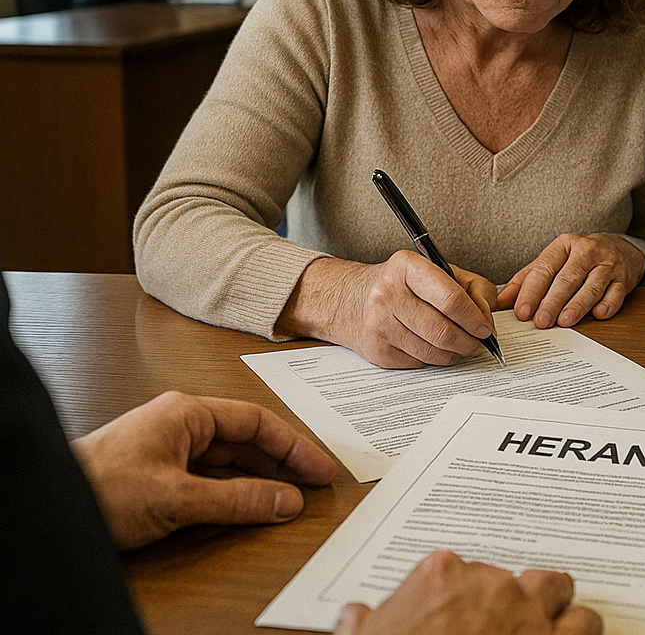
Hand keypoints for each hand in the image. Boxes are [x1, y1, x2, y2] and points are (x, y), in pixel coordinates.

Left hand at [71, 391, 335, 549]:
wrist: (50, 507)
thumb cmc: (100, 489)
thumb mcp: (177, 498)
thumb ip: (237, 500)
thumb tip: (286, 501)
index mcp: (187, 414)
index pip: (256, 422)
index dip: (293, 447)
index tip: (319, 471)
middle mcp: (179, 425)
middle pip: (244, 441)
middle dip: (280, 463)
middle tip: (312, 486)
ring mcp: (166, 449)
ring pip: (226, 461)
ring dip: (257, 480)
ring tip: (286, 499)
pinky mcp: (156, 475)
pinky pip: (207, 478)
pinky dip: (232, 492)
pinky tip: (246, 507)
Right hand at [281, 251, 500, 367]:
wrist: (352, 300)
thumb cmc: (405, 284)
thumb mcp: (441, 271)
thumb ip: (474, 287)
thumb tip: (486, 317)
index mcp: (407, 267)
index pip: (450, 299)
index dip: (474, 318)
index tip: (485, 327)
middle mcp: (387, 295)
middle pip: (443, 331)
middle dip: (470, 342)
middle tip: (478, 342)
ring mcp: (379, 325)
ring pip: (434, 352)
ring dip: (456, 353)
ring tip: (461, 344)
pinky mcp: (377, 350)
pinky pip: (420, 363)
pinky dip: (436, 359)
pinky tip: (436, 347)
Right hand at [335, 550, 600, 634]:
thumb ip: (364, 624)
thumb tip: (354, 617)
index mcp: (439, 575)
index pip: (456, 568)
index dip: (458, 594)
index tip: (455, 612)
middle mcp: (488, 583)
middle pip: (507, 575)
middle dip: (505, 596)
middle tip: (494, 625)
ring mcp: (525, 610)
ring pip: (554, 587)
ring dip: (551, 603)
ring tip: (544, 620)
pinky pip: (585, 622)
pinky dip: (580, 629)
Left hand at [499, 233, 644, 327]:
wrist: (621, 249)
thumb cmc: (580, 259)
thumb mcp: (553, 261)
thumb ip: (527, 279)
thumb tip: (502, 302)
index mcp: (564, 245)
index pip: (544, 268)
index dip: (532, 291)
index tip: (522, 311)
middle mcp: (587, 252)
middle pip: (568, 278)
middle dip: (553, 301)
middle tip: (541, 321)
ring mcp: (608, 265)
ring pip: (592, 286)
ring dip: (578, 305)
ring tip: (565, 321)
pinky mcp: (623, 279)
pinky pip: (616, 292)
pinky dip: (608, 304)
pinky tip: (599, 314)